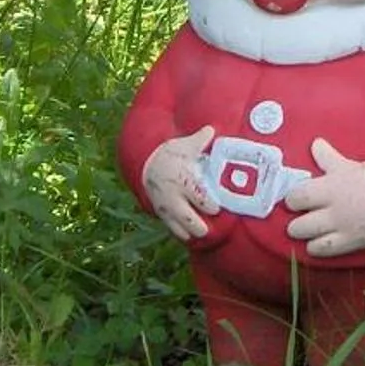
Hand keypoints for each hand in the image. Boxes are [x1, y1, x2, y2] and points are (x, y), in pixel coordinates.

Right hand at [142, 126, 217, 240]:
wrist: (147, 164)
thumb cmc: (172, 154)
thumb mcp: (184, 145)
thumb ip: (200, 139)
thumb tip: (211, 129)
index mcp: (181, 178)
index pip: (196, 195)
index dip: (208, 205)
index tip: (216, 209)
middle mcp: (173, 195)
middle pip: (187, 217)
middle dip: (199, 226)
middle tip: (209, 229)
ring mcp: (166, 206)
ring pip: (178, 226)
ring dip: (190, 232)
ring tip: (201, 234)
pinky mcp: (162, 213)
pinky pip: (171, 228)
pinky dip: (181, 233)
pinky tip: (190, 236)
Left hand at [283, 138, 364, 256]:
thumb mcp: (347, 166)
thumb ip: (327, 157)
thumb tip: (315, 143)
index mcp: (330, 187)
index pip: (298, 196)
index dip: (292, 199)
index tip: (295, 199)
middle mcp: (333, 210)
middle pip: (299, 223)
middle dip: (295, 222)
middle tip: (299, 218)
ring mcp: (342, 227)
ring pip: (309, 237)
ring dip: (304, 235)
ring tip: (306, 231)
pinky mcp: (350, 241)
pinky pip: (325, 250)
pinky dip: (316, 248)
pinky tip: (315, 244)